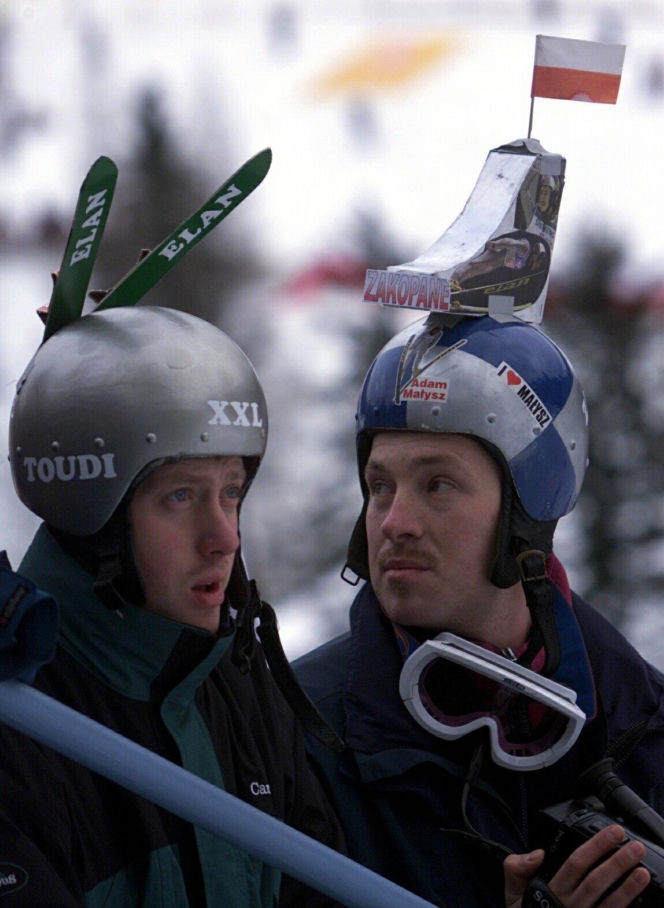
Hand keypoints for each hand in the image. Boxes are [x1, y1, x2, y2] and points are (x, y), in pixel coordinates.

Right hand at [504, 825, 650, 906]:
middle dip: (617, 862)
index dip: (596, 846)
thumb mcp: (513, 893)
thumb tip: (537, 853)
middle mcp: (569, 906)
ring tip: (643, 872)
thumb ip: (517, 869)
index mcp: (550, 891)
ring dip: (628, 888)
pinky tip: (640, 900)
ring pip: (609, 904)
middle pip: (596, 881)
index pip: (576, 863)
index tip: (614, 833)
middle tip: (635, 847)